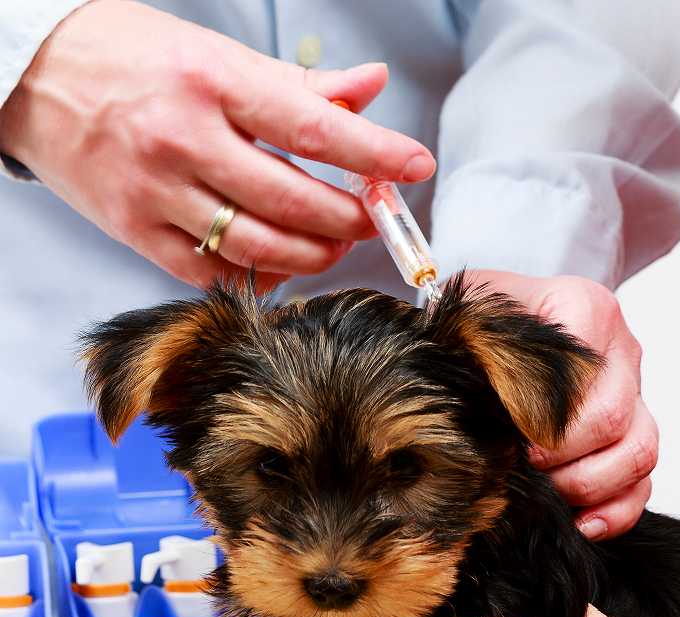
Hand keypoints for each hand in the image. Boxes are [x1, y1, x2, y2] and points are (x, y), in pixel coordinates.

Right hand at [0, 0, 434, 289]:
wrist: (27, 72)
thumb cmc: (129, 57)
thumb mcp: (215, 53)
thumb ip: (297, 83)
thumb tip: (370, 87)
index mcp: (210, 82)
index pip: (313, 127)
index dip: (374, 153)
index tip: (415, 164)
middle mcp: (182, 139)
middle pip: (293, 200)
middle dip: (349, 217)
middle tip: (373, 216)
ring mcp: (155, 191)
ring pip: (259, 245)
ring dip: (313, 253)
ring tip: (334, 241)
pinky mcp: (134, 230)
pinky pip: (212, 271)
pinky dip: (255, 275)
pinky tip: (278, 264)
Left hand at [467, 271, 656, 539]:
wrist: (501, 321)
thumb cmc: (485, 319)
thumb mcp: (471, 309)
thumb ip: (476, 340)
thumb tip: (474, 404)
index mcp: (586, 308)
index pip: (582, 369)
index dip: (544, 413)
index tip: (511, 432)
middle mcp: (621, 351)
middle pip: (612, 416)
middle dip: (563, 454)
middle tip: (522, 465)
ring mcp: (635, 395)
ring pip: (639, 451)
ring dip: (589, 484)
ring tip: (547, 492)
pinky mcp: (634, 435)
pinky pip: (643, 484)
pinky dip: (615, 511)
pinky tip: (580, 523)